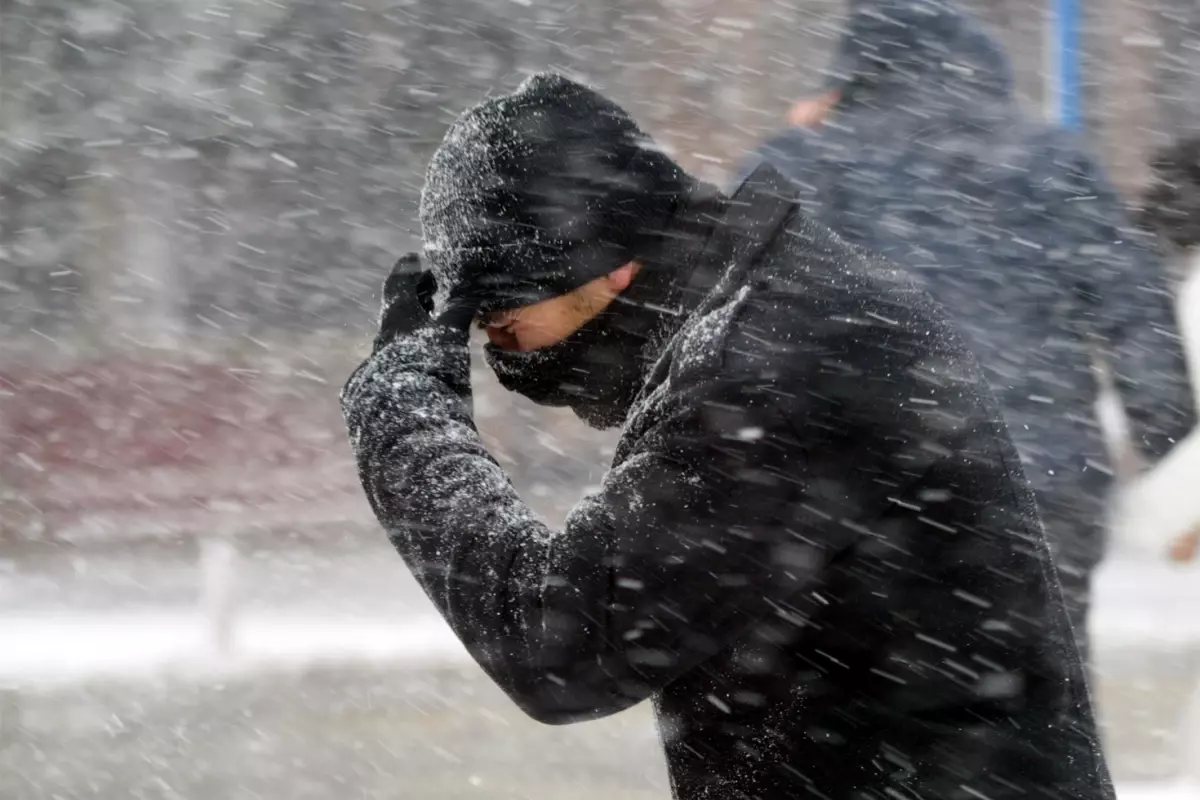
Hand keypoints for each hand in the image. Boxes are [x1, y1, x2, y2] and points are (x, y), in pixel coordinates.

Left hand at [345, 252, 475, 408]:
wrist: (410, 410)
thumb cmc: (431, 363)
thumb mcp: (451, 332)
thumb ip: (460, 308)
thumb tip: (471, 286)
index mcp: (398, 312)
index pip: (399, 281)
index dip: (409, 268)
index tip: (418, 259)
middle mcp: (388, 329)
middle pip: (400, 303)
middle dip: (417, 292)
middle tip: (435, 284)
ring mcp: (388, 351)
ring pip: (402, 323)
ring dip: (418, 314)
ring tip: (437, 311)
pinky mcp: (393, 370)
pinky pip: (405, 341)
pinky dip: (418, 332)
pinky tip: (432, 340)